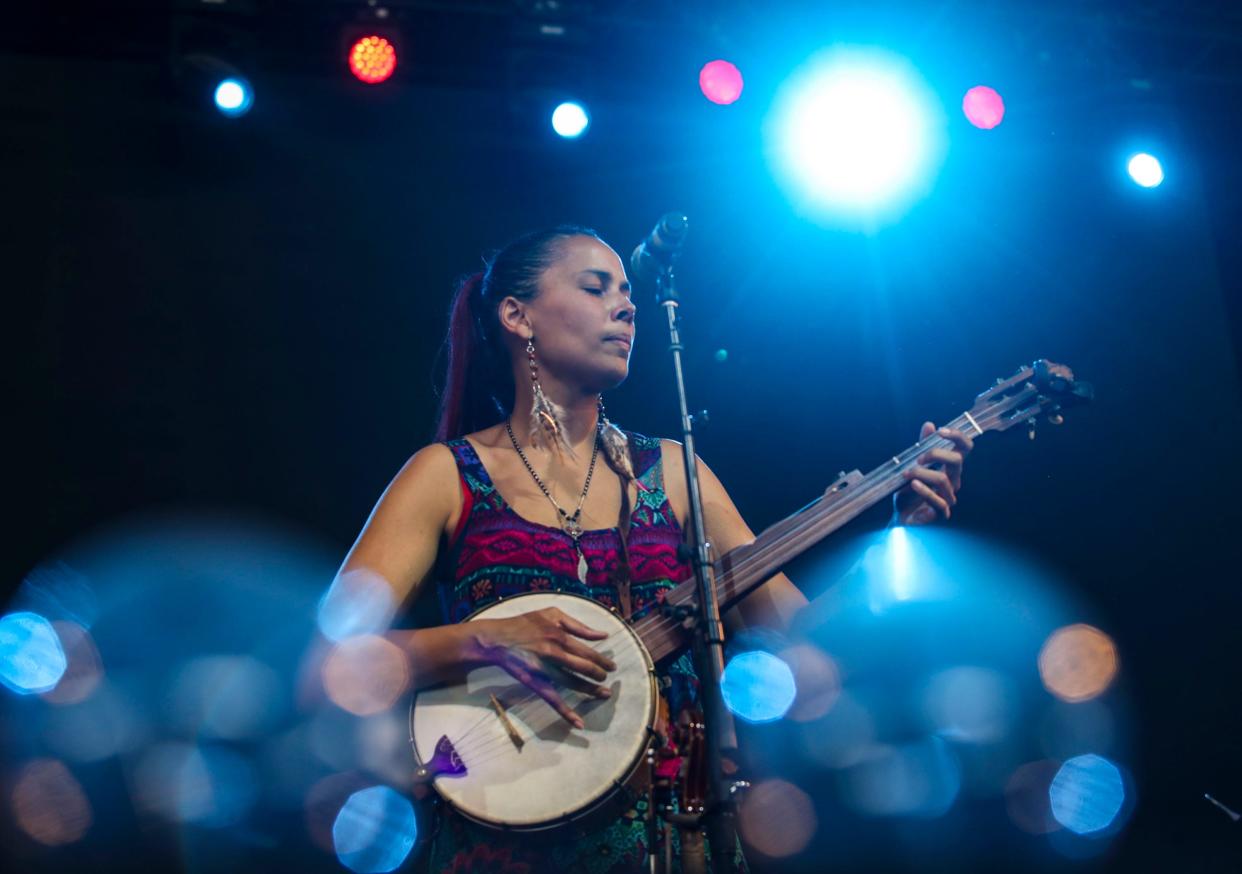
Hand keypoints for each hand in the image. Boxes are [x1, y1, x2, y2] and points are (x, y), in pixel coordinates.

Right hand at [471, 607, 615, 728]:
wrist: (496, 639)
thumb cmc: (525, 624)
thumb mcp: (552, 614)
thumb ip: (578, 625)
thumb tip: (603, 634)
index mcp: (560, 635)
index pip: (588, 652)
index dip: (603, 661)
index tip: (612, 667)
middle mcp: (554, 653)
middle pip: (584, 668)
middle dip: (599, 675)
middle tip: (607, 679)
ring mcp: (544, 670)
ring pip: (573, 684)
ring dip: (591, 691)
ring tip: (604, 694)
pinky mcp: (535, 683)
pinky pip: (553, 700)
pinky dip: (566, 712)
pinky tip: (579, 723)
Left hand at [893, 421, 973, 525]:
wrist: (900, 519)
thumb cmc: (908, 493)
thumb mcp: (910, 467)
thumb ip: (920, 447)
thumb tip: (929, 424)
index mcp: (949, 468)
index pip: (964, 448)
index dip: (957, 437)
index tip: (941, 430)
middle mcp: (953, 481)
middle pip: (957, 460)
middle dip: (935, 454)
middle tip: (917, 458)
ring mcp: (948, 497)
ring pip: (943, 479)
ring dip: (921, 474)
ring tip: (905, 475)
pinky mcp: (940, 512)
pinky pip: (938, 500)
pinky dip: (923, 490)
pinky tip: (912, 485)